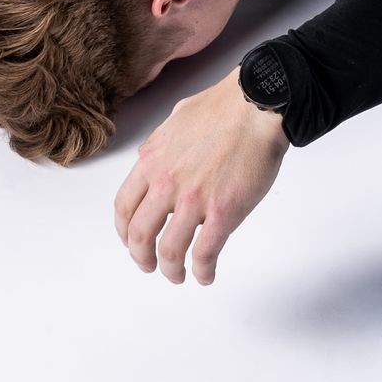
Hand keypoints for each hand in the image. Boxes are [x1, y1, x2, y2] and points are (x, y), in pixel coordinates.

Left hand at [112, 68, 289, 285]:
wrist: (258, 106)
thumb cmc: (224, 106)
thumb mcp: (176, 119)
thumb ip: (160, 144)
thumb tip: (152, 158)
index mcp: (152, 161)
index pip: (124, 207)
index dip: (124, 231)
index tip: (132, 241)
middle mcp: (166, 183)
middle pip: (140, 235)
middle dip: (142, 258)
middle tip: (150, 265)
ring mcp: (193, 200)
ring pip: (169, 251)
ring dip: (171, 270)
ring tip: (178, 275)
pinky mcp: (223, 212)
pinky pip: (204, 253)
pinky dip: (202, 271)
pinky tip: (206, 274)